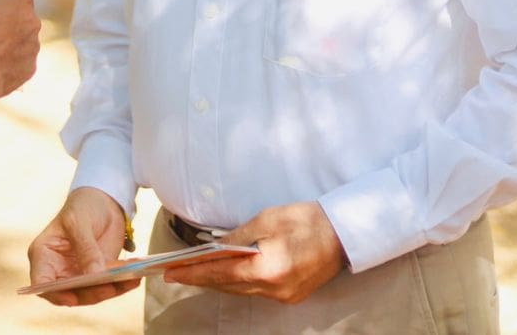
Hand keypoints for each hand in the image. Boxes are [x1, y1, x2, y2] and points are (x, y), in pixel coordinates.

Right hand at [27, 187, 139, 306]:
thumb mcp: (80, 222)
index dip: (54, 293)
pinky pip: (108, 287)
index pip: (42, 282)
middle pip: (69, 293)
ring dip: (110, 290)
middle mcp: (58, 270)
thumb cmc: (82, 206)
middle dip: (90, 294)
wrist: (103, 201)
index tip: (71, 298)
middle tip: (110, 287)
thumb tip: (94, 275)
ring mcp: (78, 275)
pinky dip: (121, 285)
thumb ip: (86, 248)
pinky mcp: (98, 276)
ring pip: (91, 294)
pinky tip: (134, 278)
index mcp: (44, 255)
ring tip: (130, 279)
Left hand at [162, 201, 345, 304]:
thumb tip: (215, 247)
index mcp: (267, 270)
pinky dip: (239, 284)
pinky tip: (227, 275)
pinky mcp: (292, 296)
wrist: (345, 233)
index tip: (171, 273)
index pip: (221, 273)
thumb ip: (238, 236)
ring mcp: (284, 296)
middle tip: (176, 273)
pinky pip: (256, 292)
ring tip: (195, 273)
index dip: (194, 273)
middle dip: (202, 278)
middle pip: (229, 286)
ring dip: (219, 282)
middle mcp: (274, 289)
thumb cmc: (307, 220)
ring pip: (242, 291)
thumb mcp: (267, 219)